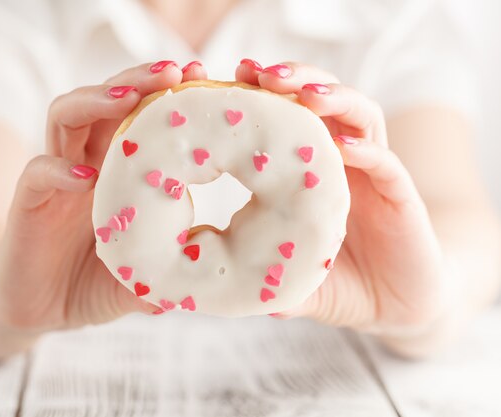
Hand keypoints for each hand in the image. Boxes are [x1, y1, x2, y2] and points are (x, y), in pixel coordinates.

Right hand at [0, 61, 207, 331]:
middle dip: (137, 80)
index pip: (140, 117)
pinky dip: (60, 170)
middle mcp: (87, 162)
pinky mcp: (27, 202)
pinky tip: (87, 177)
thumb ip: (176, 269)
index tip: (203, 78)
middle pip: (105, 100)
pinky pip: (38, 172)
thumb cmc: (94, 283)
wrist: (37, 309)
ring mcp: (55, 178)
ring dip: (96, 100)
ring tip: (129, 97)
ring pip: (65, 116)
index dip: (168, 96)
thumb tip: (219, 281)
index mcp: (118, 170)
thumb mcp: (145, 273)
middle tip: (175, 72)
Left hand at [236, 61, 445, 333]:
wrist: (399, 308)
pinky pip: (389, 165)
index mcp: (314, 171)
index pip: (291, 119)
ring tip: (304, 93)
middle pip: (326, 102)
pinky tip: (344, 147)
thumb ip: (258, 272)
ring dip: (334, 99)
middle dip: (296, 80)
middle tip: (261, 73)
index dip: (265, 97)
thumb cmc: (341, 283)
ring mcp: (376, 176)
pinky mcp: (403, 197)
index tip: (233, 81)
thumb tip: (210, 285)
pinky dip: (367, 151)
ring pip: (362, 118)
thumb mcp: (290, 275)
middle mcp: (345, 163)